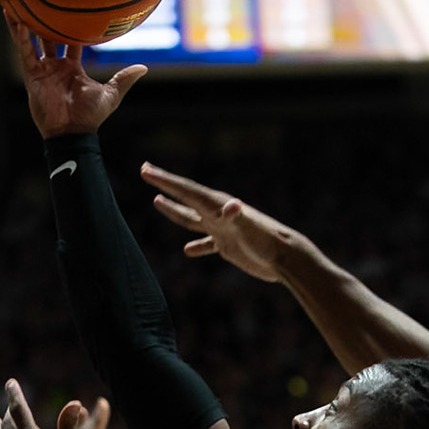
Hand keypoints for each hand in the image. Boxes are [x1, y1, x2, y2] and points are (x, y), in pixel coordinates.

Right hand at [7, 14, 146, 138]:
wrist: (72, 131)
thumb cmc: (91, 116)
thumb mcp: (111, 94)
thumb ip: (124, 78)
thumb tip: (143, 68)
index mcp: (73, 69)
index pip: (72, 43)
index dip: (72, 29)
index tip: (73, 13)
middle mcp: (57, 67)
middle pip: (50, 39)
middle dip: (48, 24)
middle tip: (48, 6)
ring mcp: (43, 70)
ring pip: (33, 42)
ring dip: (27, 25)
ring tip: (22, 6)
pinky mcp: (32, 75)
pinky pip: (25, 53)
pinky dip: (20, 38)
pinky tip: (18, 21)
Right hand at [142, 164, 303, 283]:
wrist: (284, 258)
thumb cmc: (267, 241)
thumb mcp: (249, 227)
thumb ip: (238, 216)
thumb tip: (230, 206)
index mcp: (217, 205)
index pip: (185, 190)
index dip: (163, 180)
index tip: (144, 169)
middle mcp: (217, 213)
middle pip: (185, 197)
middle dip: (164, 185)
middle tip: (146, 170)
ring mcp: (222, 229)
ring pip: (192, 219)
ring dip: (174, 210)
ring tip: (157, 202)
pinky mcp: (229, 245)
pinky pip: (207, 244)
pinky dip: (197, 246)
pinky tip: (188, 251)